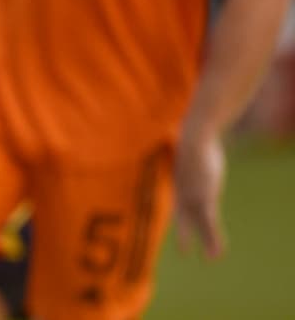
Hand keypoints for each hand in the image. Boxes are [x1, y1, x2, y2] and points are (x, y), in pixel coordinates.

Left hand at [173, 132, 225, 258]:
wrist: (194, 137)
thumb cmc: (193, 138)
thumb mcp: (190, 147)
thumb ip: (189, 150)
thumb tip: (188, 138)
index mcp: (180, 182)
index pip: (179, 201)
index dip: (181, 213)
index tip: (182, 221)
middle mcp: (183, 192)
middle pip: (183, 217)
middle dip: (184, 233)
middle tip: (184, 251)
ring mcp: (193, 198)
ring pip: (200, 225)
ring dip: (208, 241)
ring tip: (214, 258)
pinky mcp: (205, 199)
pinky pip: (209, 224)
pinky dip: (213, 239)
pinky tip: (217, 253)